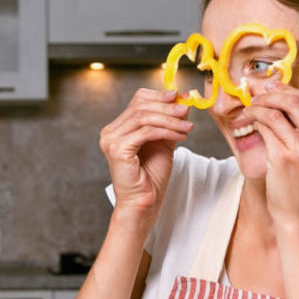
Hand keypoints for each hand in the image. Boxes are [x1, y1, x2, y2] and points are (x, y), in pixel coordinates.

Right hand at [99, 88, 192, 216]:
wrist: (144, 202)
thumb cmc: (151, 177)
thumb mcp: (163, 142)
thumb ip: (169, 122)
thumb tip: (182, 100)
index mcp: (118, 128)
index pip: (138, 100)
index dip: (159, 96)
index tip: (181, 97)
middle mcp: (110, 132)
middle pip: (141, 106)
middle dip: (168, 107)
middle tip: (187, 110)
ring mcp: (111, 140)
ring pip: (144, 117)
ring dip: (171, 120)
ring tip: (188, 127)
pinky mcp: (117, 149)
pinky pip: (146, 132)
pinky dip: (167, 131)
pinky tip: (181, 136)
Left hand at [244, 81, 298, 228]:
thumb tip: (281, 100)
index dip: (286, 88)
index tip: (269, 86)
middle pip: (294, 100)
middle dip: (270, 93)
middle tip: (255, 96)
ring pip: (276, 112)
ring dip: (258, 106)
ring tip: (248, 110)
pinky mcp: (285, 158)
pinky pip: (266, 128)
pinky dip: (254, 120)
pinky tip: (247, 121)